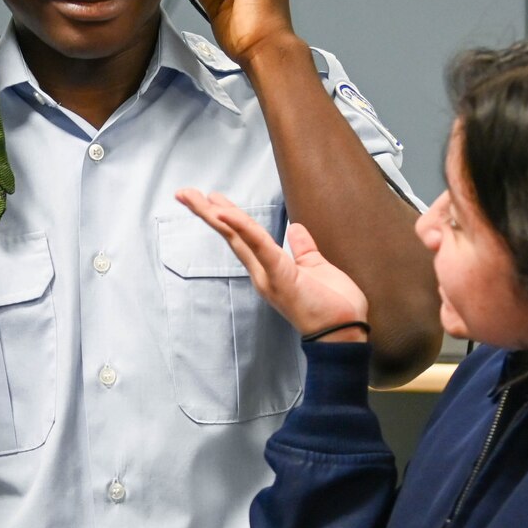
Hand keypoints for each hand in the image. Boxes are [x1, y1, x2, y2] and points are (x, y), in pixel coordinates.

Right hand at [175, 188, 367, 335]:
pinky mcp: (280, 276)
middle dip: (206, 212)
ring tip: (192, 196)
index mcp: (271, 270)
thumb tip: (295, 228)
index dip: (228, 216)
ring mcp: (268, 275)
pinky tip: (223, 212)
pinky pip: (259, 246)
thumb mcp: (317, 269)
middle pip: (231, 235)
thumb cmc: (334, 307)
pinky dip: (241, 228)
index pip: (244, 237)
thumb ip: (303, 249)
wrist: (344, 334)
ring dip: (213, 214)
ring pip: (237, 237)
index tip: (211, 198)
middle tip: (183, 193)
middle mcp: (262, 272)